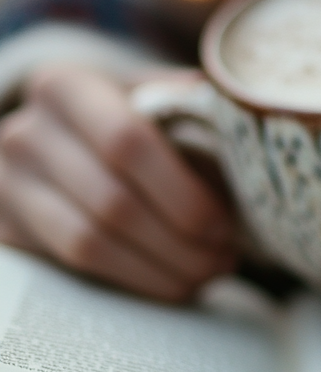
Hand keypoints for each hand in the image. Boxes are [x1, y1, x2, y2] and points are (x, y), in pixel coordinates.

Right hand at [0, 64, 235, 300]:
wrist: (54, 141)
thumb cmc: (123, 117)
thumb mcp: (148, 96)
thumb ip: (189, 106)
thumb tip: (245, 109)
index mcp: (66, 88)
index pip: (128, 142)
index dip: (183, 193)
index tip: (225, 223)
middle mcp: (25, 133)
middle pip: (113, 202)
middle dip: (182, 241)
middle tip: (227, 257)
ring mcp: (8, 184)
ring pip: (92, 242)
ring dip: (163, 268)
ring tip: (210, 272)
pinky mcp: (7, 230)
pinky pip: (77, 266)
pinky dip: (137, 279)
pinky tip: (177, 283)